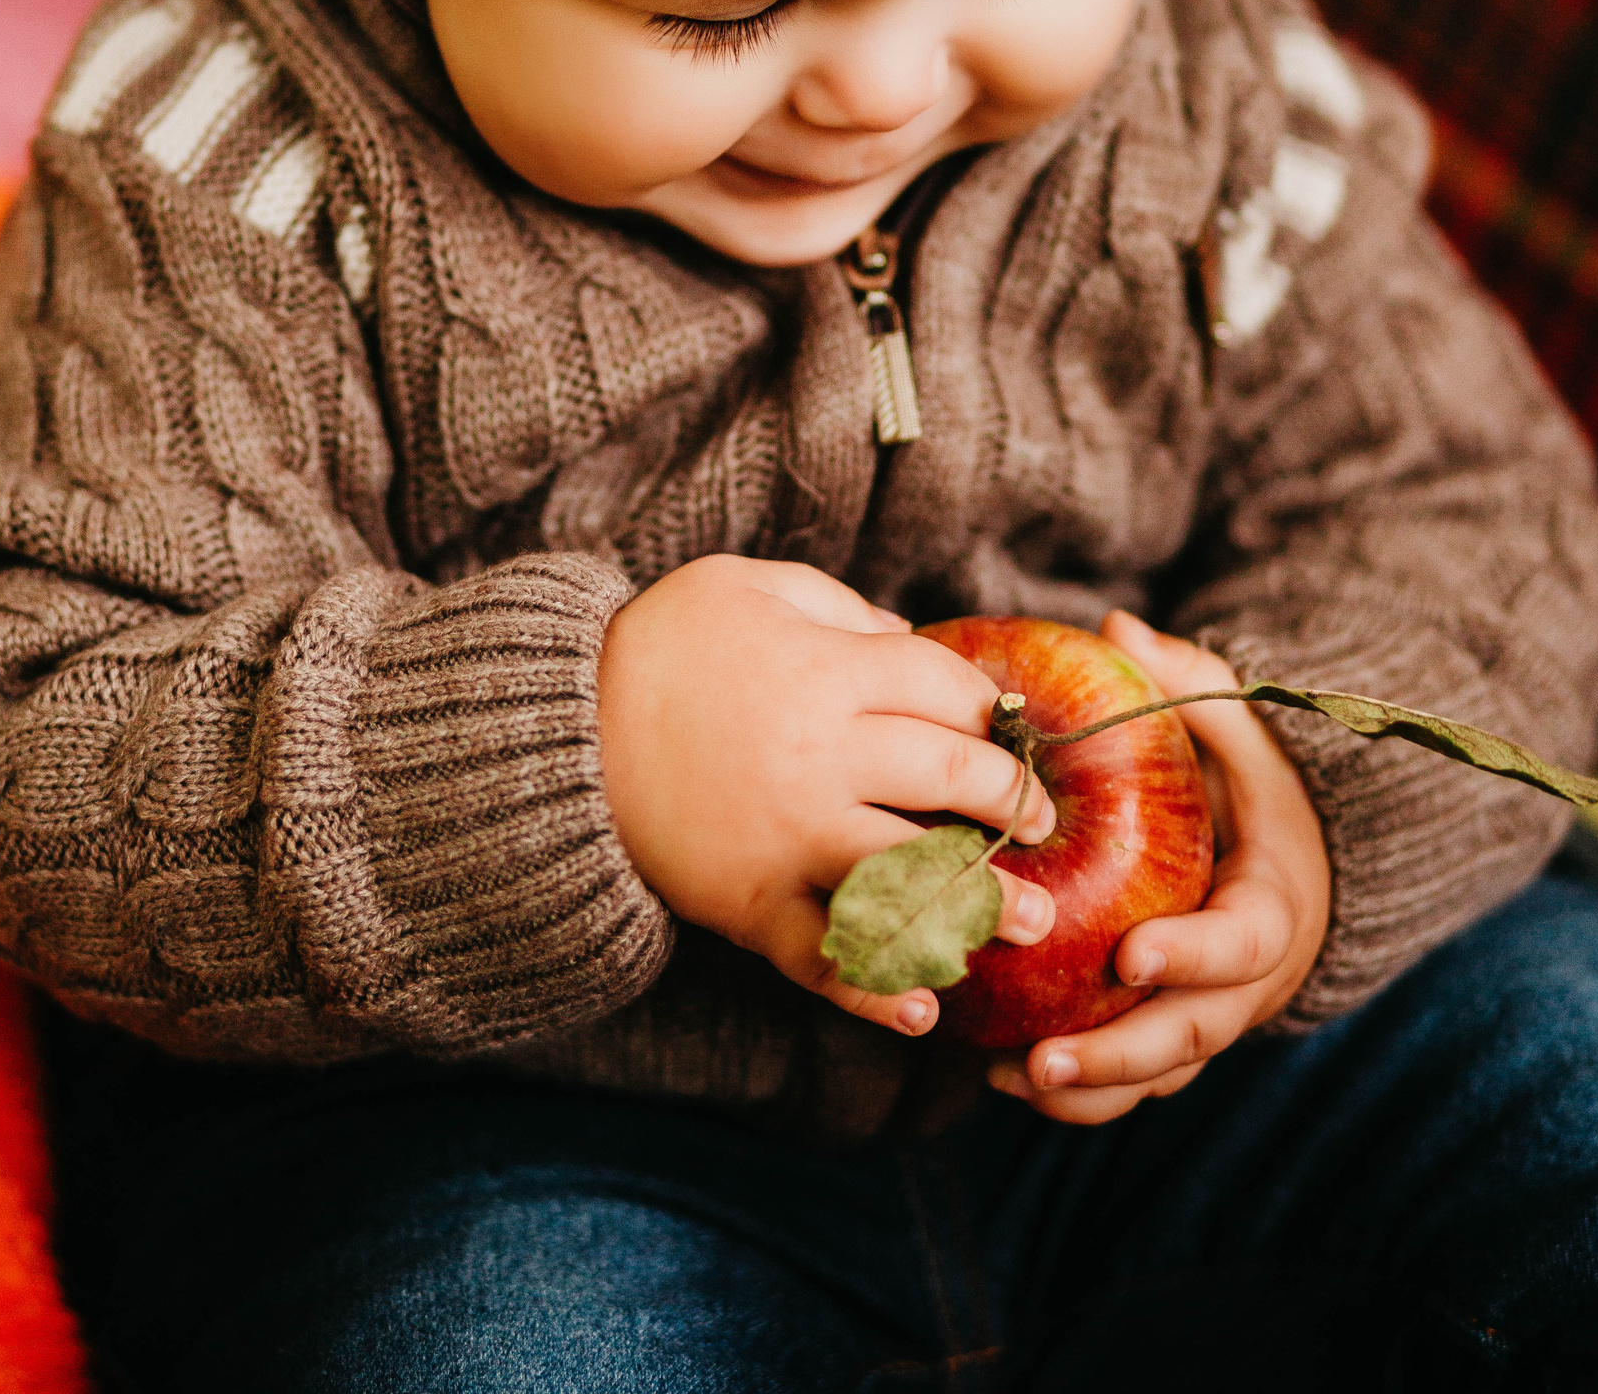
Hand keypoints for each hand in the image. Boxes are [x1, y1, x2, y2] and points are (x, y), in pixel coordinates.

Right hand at [596, 555, 1056, 1037]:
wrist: (557, 734)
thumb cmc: (659, 647)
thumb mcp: (748, 588)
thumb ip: (838, 609)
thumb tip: (907, 638)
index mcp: (828, 673)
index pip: (949, 692)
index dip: (992, 712)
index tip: (1009, 732)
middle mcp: (822, 757)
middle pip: (952, 779)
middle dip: (1012, 801)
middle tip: (1040, 821)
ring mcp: (788, 839)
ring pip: (914, 874)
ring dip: (985, 902)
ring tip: (1038, 920)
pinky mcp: (750, 905)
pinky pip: (826, 958)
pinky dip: (877, 991)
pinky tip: (926, 1009)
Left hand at [987, 609, 1329, 1124]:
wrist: (1296, 860)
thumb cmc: (1252, 784)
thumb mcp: (1237, 729)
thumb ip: (1189, 683)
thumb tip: (1118, 624)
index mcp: (1270, 905)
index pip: (1240, 943)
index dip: (1192, 955)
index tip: (1132, 955)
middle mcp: (1245, 980)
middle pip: (1190, 1036)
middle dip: (1120, 1053)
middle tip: (1045, 1057)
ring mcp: (1210, 1014)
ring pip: (1156, 1073)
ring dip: (1089, 1086)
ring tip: (1005, 1079)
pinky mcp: (1172, 1032)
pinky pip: (1131, 1079)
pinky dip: (1078, 1090)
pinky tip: (997, 1075)